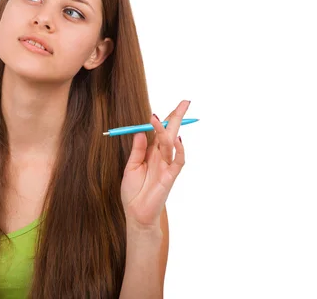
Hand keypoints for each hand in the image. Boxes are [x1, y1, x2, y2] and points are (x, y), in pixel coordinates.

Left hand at [120, 100, 190, 228]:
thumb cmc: (133, 192)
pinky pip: (178, 161)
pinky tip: (177, 139)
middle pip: (171, 133)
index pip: (159, 133)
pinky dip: (179, 151)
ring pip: (170, 144)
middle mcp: (160, 158)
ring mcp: (166, 166)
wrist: (136, 214)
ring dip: (166, 130)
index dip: (163, 120)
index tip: (165, 107)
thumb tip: (141, 131)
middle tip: (185, 102)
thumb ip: (137, 150)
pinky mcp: (170, 177)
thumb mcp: (131, 167)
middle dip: (177, 117)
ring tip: (160, 118)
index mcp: (150, 154)